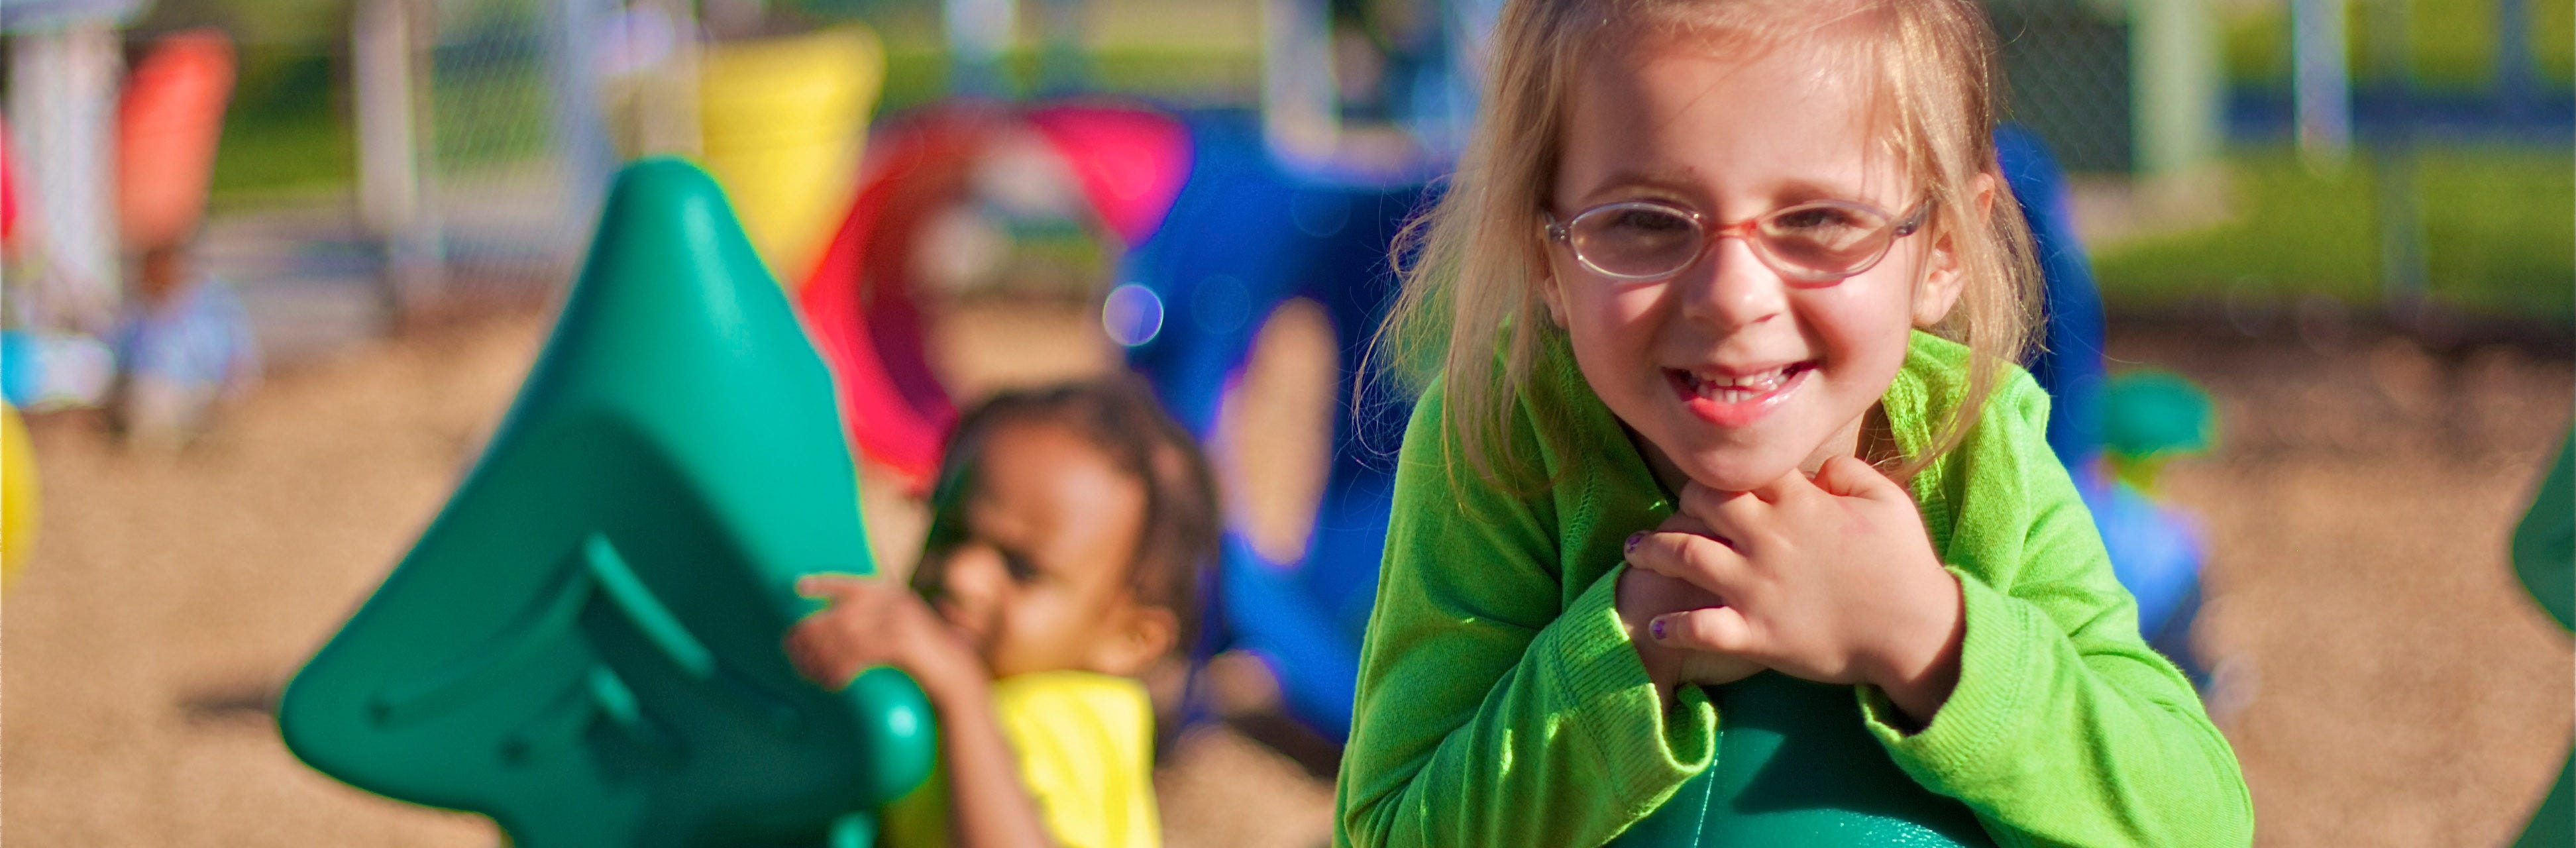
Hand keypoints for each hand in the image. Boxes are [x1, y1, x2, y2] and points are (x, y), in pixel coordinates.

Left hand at [785, 574, 983, 704]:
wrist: (957, 677)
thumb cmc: (922, 660)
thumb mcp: (900, 632)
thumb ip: (877, 623)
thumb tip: (834, 632)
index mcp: (894, 594)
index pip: (852, 583)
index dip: (825, 583)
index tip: (799, 586)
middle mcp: (896, 600)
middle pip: (841, 614)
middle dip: (812, 634)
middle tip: (793, 653)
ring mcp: (900, 619)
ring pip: (846, 636)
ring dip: (822, 657)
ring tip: (808, 673)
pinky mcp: (902, 642)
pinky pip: (860, 654)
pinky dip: (841, 669)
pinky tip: (832, 682)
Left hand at [1623, 456, 1964, 724]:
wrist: (1916, 632)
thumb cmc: (1906, 566)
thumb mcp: (1887, 502)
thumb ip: (1849, 472)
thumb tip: (1817, 466)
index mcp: (1799, 503)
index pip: (1742, 470)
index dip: (1723, 470)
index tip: (1714, 477)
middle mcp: (1767, 539)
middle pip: (1701, 502)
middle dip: (1681, 502)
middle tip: (1671, 509)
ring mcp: (1755, 587)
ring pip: (1684, 555)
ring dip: (1651, 550)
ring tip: (1632, 549)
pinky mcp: (1754, 633)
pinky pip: (1699, 627)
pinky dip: (1673, 626)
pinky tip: (1655, 625)